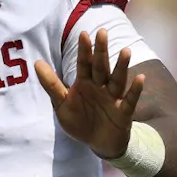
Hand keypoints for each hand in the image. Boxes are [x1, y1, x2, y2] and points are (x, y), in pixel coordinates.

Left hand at [34, 29, 145, 159]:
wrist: (98, 143)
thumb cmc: (80, 120)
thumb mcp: (61, 104)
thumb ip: (51, 84)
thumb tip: (37, 62)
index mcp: (85, 83)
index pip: (84, 64)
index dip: (84, 50)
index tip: (84, 34)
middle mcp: (100, 87)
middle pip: (101, 67)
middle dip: (101, 51)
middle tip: (102, 32)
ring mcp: (113, 98)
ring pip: (117, 80)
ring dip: (121, 66)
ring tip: (125, 51)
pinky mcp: (124, 112)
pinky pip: (130, 100)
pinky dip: (135, 90)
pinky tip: (140, 77)